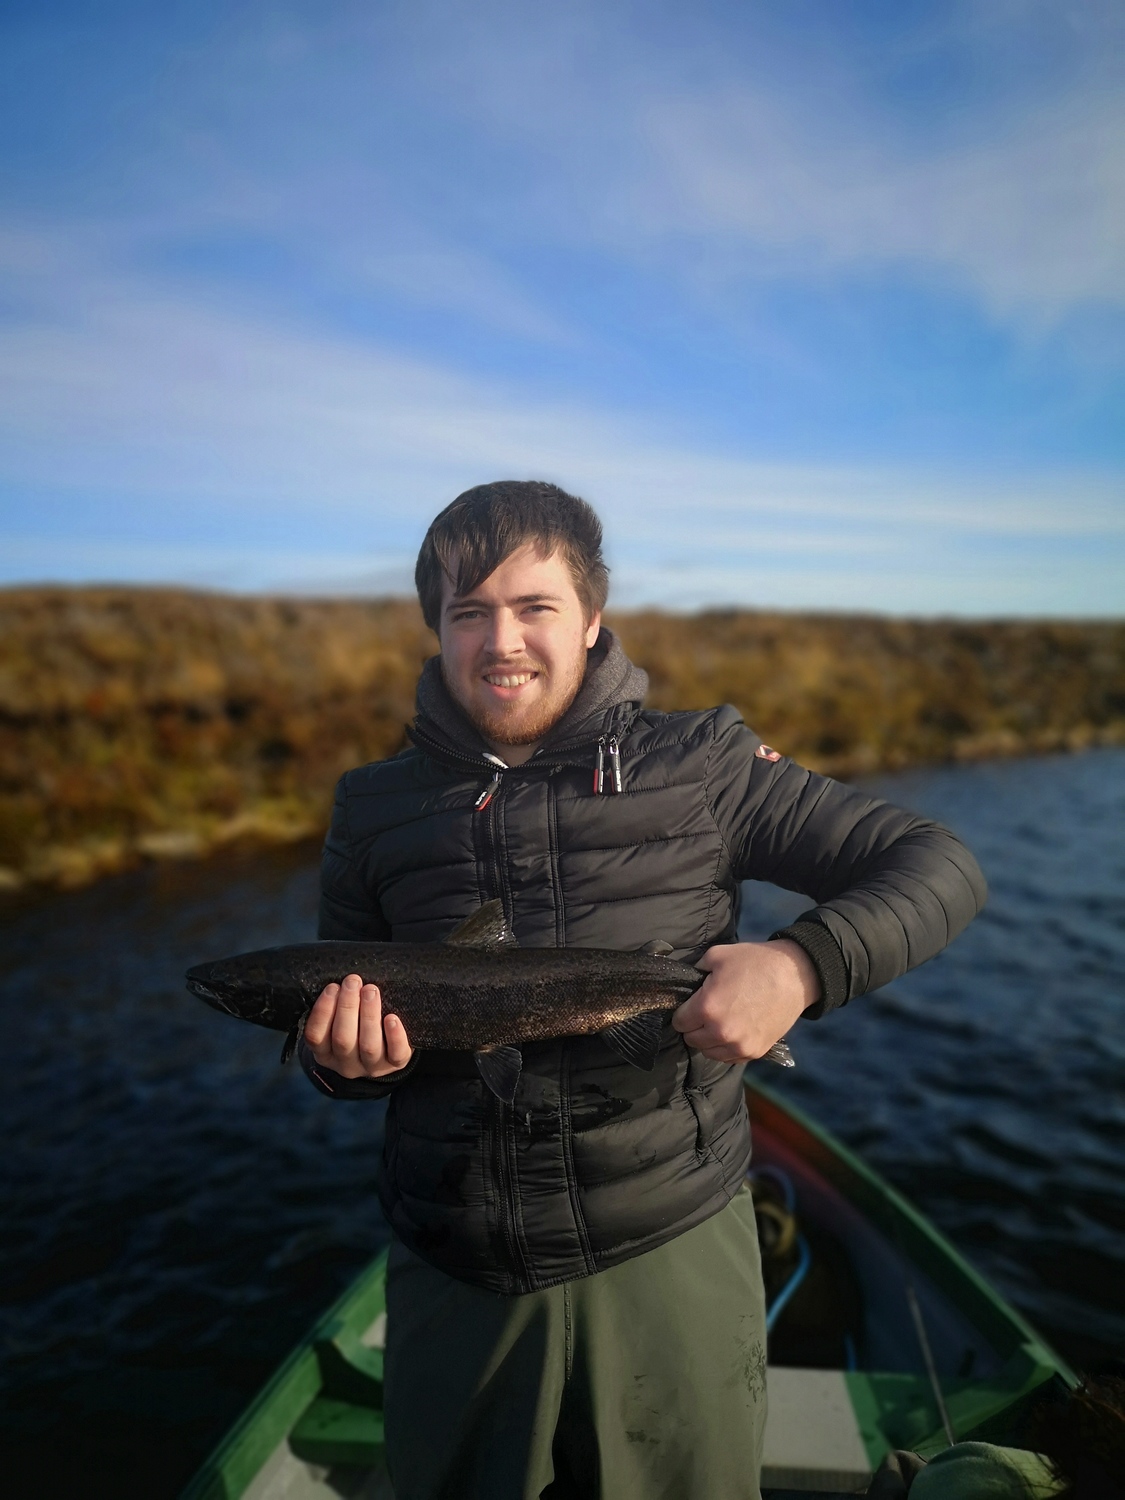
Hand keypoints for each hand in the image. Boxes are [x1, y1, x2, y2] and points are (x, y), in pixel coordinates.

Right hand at [304, 974, 412, 1079]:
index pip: (315, 1036)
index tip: (332, 987)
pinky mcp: (395, 1065)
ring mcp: (370, 1067)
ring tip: (371, 990)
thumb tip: (341, 979)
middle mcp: (345, 1064)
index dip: (322, 1011)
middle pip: (343, 1039)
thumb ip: (335, 1005)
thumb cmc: (356, 1025)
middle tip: (353, 982)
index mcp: (325, 1053)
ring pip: (368, 1046)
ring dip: (369, 1015)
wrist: (385, 1050)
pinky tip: (392, 1018)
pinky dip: (395, 1036)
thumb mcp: (338, 1020)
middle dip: (347, 1007)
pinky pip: (395, 1055)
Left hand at [672, 940, 819, 1062]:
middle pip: (691, 1039)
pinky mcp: (755, 1052)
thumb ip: (695, 971)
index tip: (692, 1005)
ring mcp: (739, 1046)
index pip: (679, 1022)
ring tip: (720, 1021)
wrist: (794, 976)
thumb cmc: (754, 962)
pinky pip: (729, 1057)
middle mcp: (721, 1032)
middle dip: (694, 1026)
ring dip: (709, 1039)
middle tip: (707, 1011)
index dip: (684, 1011)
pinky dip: (727, 1047)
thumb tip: (686, 984)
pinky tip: (735, 1030)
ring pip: (709, 1052)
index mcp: (707, 1008)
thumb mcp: (717, 955)